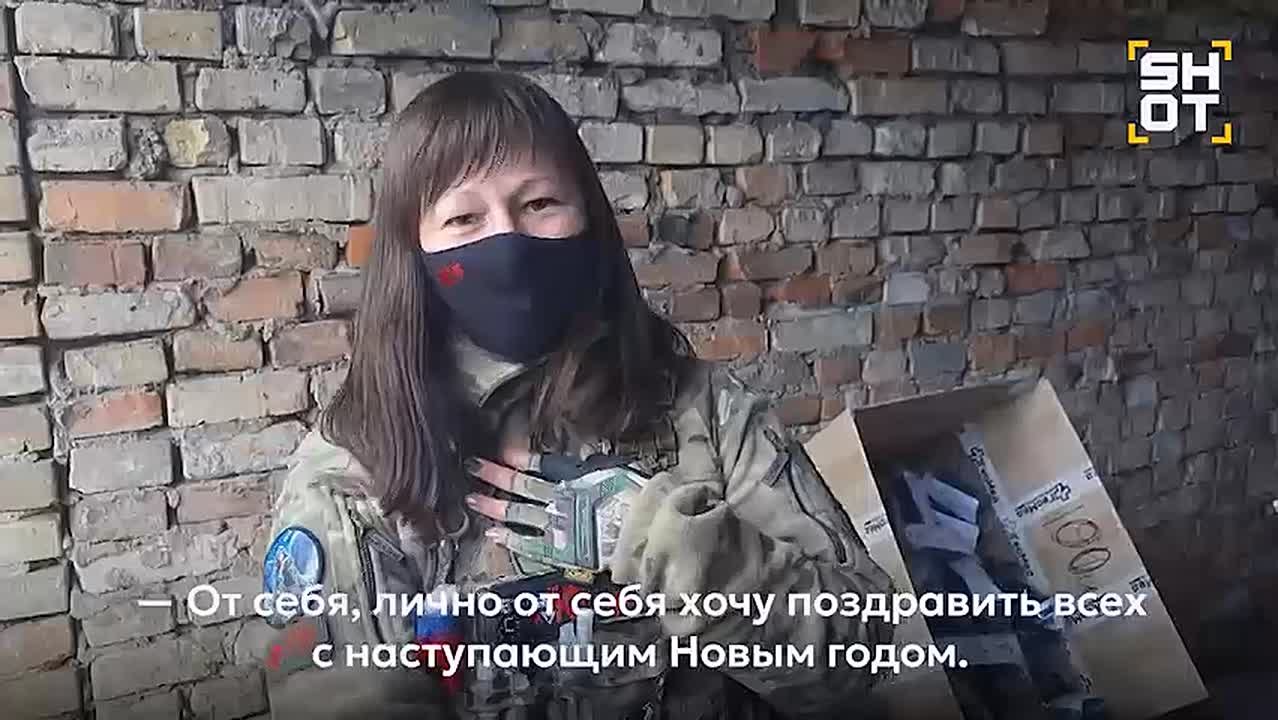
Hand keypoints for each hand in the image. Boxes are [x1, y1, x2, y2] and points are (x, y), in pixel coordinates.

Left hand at [463, 448, 643, 571]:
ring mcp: (556, 525)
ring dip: (494, 506)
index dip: (522, 459)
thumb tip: (589, 463)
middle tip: (475, 468)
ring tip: (474, 500)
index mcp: (577, 477)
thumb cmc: (636, 499)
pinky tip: (493, 534)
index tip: (505, 453)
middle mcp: (560, 498)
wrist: (640, 530)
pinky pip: (528, 545)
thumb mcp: (617, 472)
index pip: (543, 465)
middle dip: (496, 476)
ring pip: (518, 513)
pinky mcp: (559, 550)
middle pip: (522, 485)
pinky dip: (509, 539)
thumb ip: (596, 469)